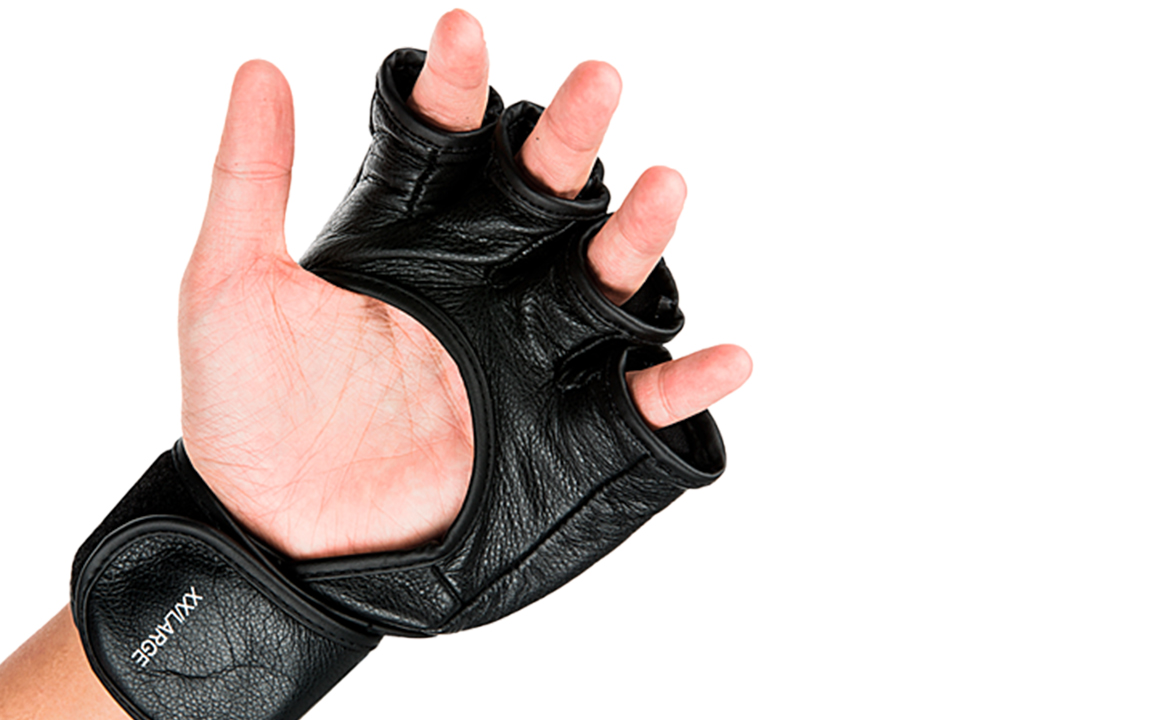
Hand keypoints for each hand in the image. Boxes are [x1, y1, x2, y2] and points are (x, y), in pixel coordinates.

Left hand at [181, 9, 751, 559]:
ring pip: (599, 280)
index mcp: (407, 240)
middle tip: (598, 82)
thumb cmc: (244, 409)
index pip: (444, 144)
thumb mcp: (230, 286)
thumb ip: (250, 180)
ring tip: (666, 186)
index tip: (462, 30)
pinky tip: (731, 358)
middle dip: (571, 140)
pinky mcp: (554, 427)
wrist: (275, 529)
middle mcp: (479, 281)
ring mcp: (523, 351)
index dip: (456, 89)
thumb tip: (260, 64)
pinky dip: (686, 384)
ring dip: (639, 235)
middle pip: (542, 197)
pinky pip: (635, 401)